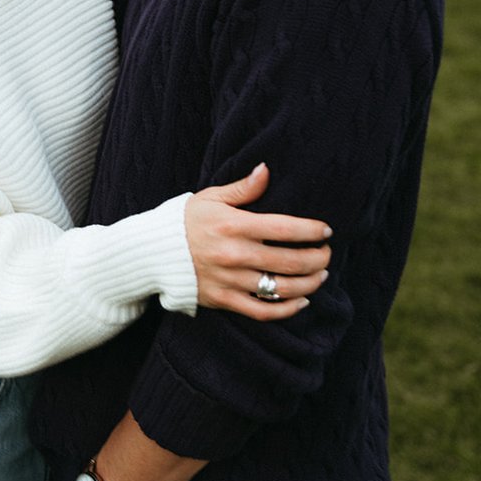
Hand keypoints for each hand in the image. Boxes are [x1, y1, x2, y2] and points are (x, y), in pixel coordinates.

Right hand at [184, 163, 330, 318]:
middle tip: (327, 254)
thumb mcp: (211, 197)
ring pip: (281, 288)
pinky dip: (286, 310)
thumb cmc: (186, 221)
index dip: (311, 231)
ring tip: (320, 276)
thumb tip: (266, 170)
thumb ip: (243, 188)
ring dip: (309, 284)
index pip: (284, 229)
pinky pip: (262, 311)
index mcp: (234, 225)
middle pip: (290, 261)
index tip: (326, 230)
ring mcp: (230, 280)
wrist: (153, 253)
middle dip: (318, 259)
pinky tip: (301, 301)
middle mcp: (235, 254)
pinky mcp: (224, 300)